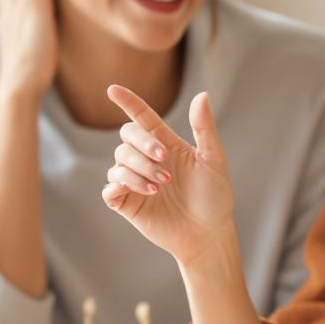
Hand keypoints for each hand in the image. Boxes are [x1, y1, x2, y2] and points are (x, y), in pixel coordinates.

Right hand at [103, 87, 236, 272]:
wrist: (208, 234)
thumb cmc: (214, 197)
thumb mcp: (214, 160)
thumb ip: (205, 128)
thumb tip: (202, 95)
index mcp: (166, 144)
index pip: (141, 117)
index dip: (128, 102)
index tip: (113, 89)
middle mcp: (147, 160)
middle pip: (126, 137)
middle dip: (142, 144)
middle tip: (164, 160)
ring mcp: (135, 181)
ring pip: (118, 161)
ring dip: (139, 169)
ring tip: (162, 186)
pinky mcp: (128, 203)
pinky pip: (110, 188)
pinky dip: (122, 185)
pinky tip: (147, 192)